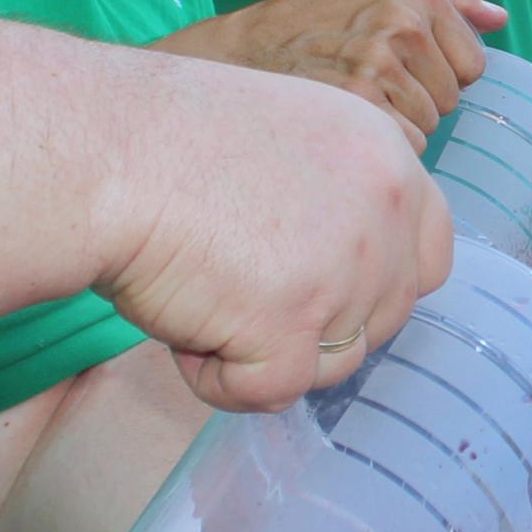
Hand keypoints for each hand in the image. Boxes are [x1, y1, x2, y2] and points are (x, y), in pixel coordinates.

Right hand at [91, 57, 451, 411]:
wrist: (100, 152)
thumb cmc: (159, 138)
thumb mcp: (282, 139)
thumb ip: (331, 197)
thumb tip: (334, 268)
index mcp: (386, 155)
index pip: (431, 251)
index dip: (380, 284)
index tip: (322, 288)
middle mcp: (384, 212)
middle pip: (384, 318)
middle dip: (315, 322)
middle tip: (235, 286)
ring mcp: (347, 272)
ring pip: (331, 363)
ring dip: (262, 350)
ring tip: (198, 296)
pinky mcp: (294, 326)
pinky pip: (270, 392)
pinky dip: (218, 380)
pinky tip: (181, 329)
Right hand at [166, 0, 502, 137]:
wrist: (236, 56)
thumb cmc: (306, 23)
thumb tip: (499, 18)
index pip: (473, 65)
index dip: (437, 73)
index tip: (395, 64)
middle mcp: (401, 24)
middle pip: (450, 99)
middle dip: (416, 99)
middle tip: (364, 82)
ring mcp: (379, 66)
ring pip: (428, 127)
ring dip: (397, 125)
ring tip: (349, 100)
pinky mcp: (359, 107)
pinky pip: (406, 148)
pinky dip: (380, 146)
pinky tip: (344, 123)